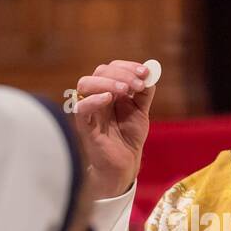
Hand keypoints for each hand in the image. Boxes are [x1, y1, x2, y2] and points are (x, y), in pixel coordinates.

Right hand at [74, 60, 153, 197]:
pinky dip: (93, 100)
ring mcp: (89, 110)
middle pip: (100, 72)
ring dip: (107, 82)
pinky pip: (80, 109)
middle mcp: (96, 96)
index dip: (128, 67)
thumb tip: (150, 73)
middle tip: (138, 84)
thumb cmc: (129, 136)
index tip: (145, 72)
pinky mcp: (84, 126)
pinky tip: (108, 98)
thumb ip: (144, 92)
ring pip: (85, 84)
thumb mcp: (141, 110)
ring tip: (126, 90)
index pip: (112, 68)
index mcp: (109, 90)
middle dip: (121, 74)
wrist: (125, 163)